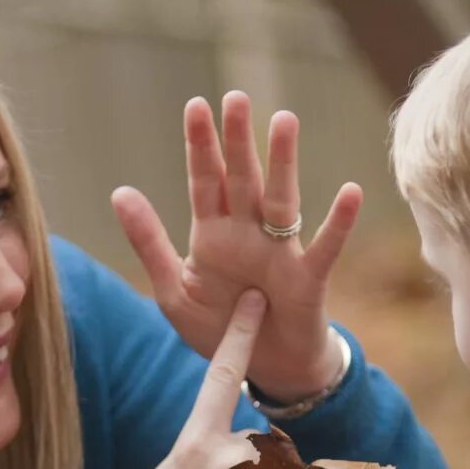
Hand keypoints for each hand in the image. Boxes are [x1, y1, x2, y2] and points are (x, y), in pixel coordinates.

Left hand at [111, 91, 362, 402]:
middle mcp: (247, 234)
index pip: (205, 180)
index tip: (196, 106)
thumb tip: (119, 191)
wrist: (263, 370)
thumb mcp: (173, 291)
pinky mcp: (307, 279)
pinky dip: (337, 223)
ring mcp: (280, 253)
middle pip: (242, 178)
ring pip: (281, 199)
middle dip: (238, 139)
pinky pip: (324, 247)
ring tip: (284, 121)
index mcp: (213, 234)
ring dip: (283, 162)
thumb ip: (149, 242)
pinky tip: (350, 193)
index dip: (200, 145)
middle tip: (236, 97)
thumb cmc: (219, 330)